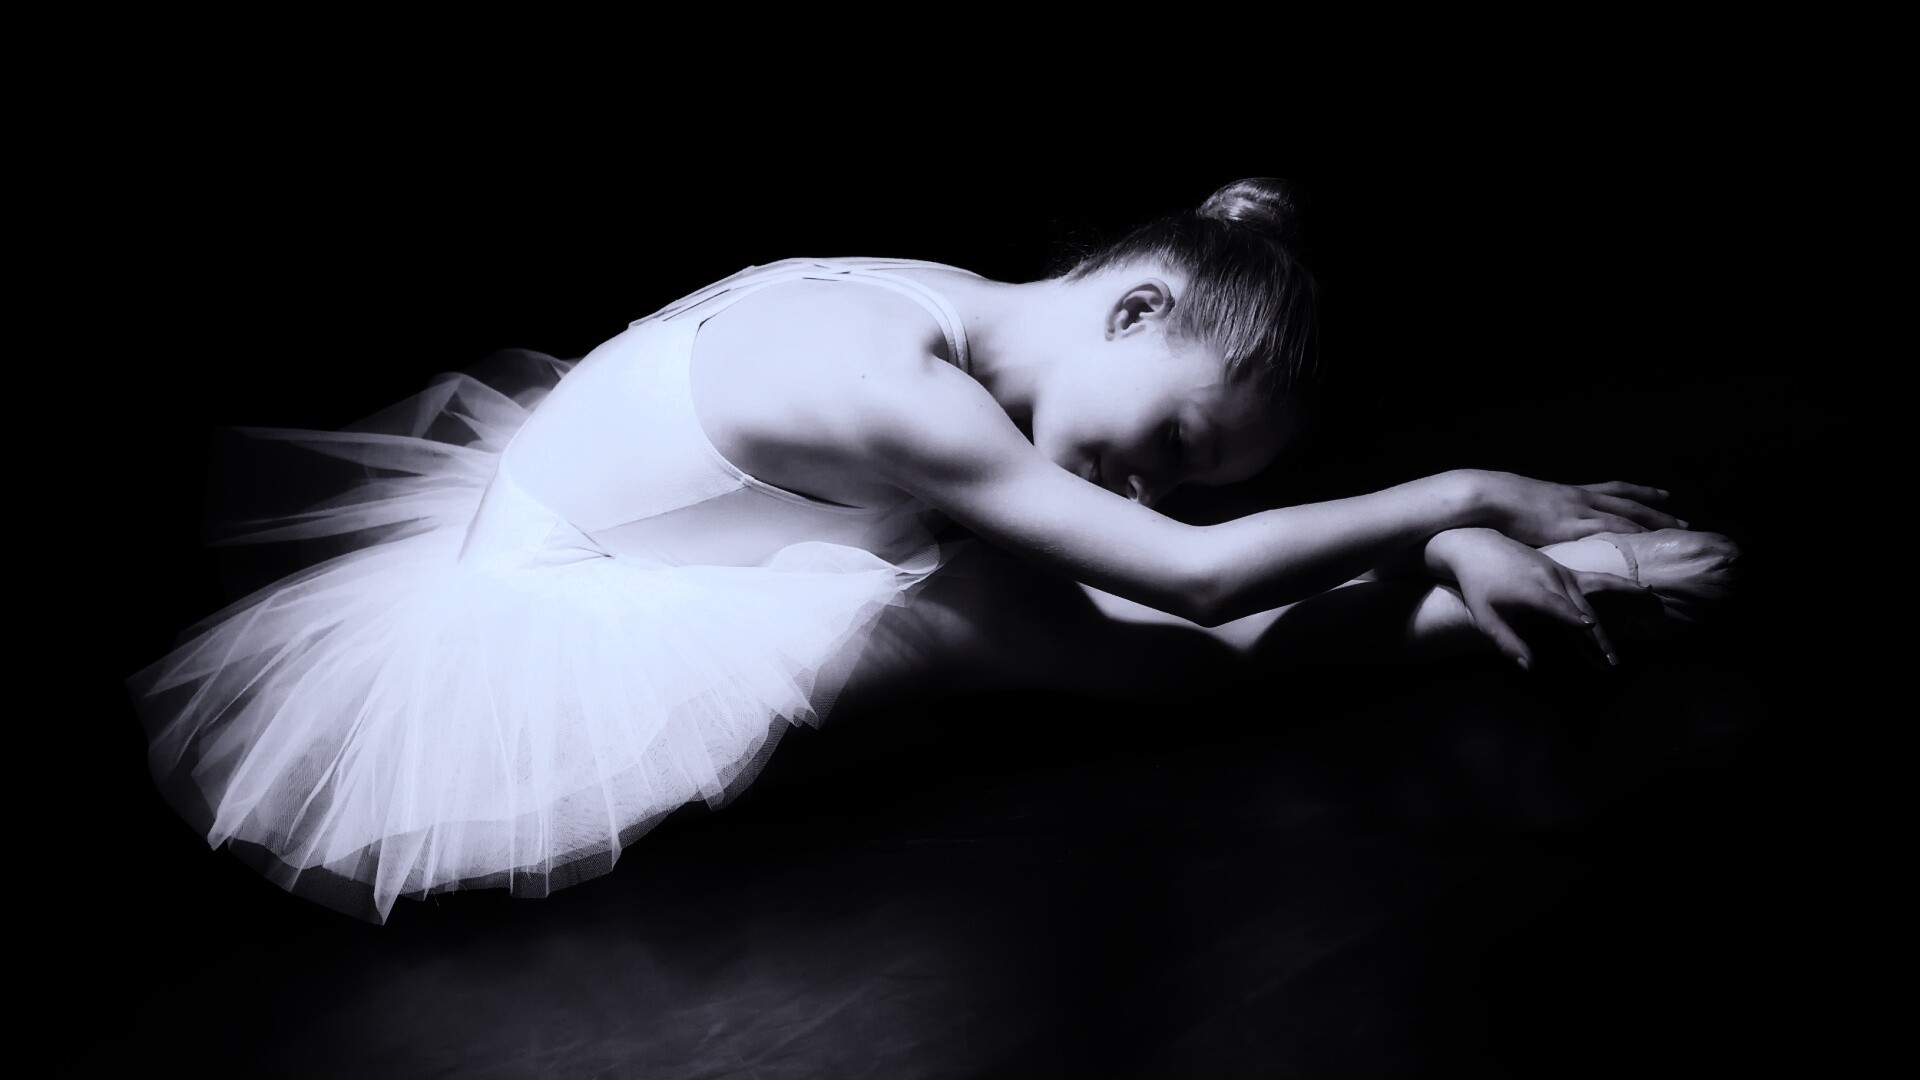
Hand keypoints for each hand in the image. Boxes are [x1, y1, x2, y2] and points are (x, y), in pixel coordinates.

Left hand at [1432, 528, 1647, 670]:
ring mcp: (1561, 573)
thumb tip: (1530, 667)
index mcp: (1530, 591)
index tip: (1590, 626)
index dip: (1572, 616)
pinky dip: (1621, 586)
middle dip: (1598, 636)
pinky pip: (1598, 579)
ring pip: (1595, 594)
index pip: (1555, 606)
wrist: (1477, 546)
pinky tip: (1644, 591)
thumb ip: (1507, 641)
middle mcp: (1550, 579)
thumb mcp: (1485, 616)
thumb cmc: (1478, 586)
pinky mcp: (1566, 570)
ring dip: (1622, 606)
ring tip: (1650, 612)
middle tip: (1613, 663)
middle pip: (1581, 609)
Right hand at [1459, 470, 1686, 546]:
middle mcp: (1579, 497)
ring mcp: (1577, 510)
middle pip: (1627, 500)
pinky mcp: (1571, 524)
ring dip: (1654, 521)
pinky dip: (1631, 533)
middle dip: (1656, 509)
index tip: (1662, 495)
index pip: (1612, 489)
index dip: (1639, 492)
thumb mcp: (1527, 505)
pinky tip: (1647, 541)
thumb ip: (1540, 516)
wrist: (1486, 496)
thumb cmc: (1497, 502)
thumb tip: (1541, 525)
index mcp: (1569, 492)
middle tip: (1683, 519)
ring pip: (1626, 513)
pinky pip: (1609, 528)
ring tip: (1677, 531)